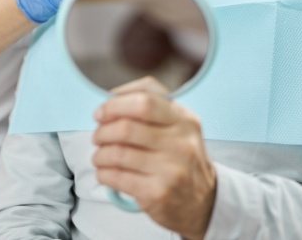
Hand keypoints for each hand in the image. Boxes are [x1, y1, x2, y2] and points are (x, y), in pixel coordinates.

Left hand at [92, 77, 216, 239]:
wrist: (203, 202)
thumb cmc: (181, 157)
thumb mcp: (178, 125)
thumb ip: (151, 106)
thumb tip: (111, 98)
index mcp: (184, 119)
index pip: (145, 100)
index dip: (115, 104)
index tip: (101, 112)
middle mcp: (181, 143)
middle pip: (127, 128)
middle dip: (103, 131)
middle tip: (98, 136)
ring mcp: (171, 169)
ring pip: (118, 153)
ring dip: (100, 154)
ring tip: (99, 156)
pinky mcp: (158, 193)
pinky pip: (118, 178)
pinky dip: (103, 173)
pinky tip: (104, 172)